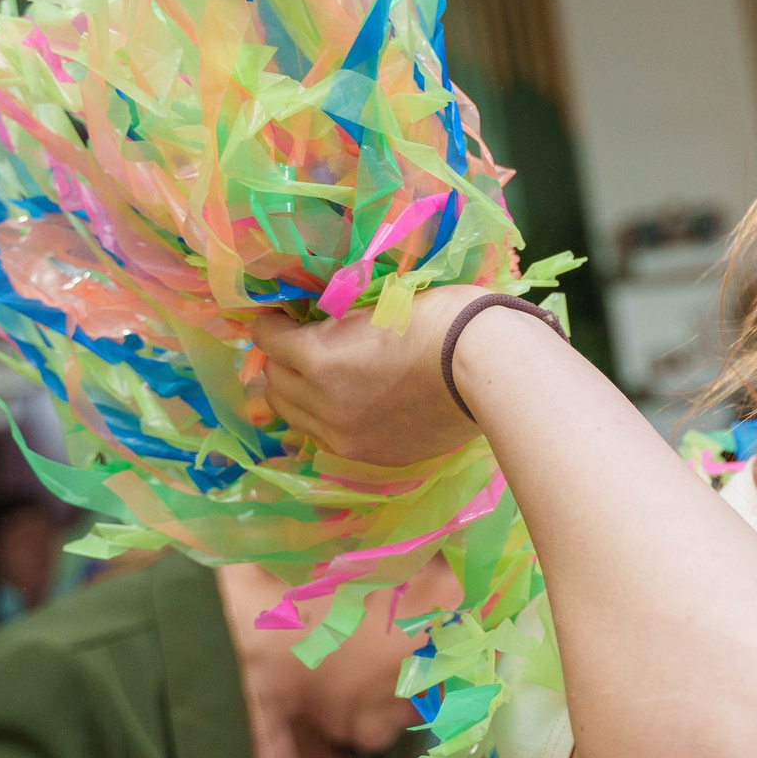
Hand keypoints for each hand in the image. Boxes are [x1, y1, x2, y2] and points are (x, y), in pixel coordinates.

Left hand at [251, 286, 496, 465]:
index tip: (286, 316)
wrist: (488, 368)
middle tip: (300, 345)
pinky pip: (328, 438)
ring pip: (294, 416)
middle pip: (274, 382)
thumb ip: (339, 319)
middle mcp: (323, 403)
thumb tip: (320, 321)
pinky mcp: (373, 455)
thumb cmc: (442, 318)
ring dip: (298, 393)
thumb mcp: (379, 303)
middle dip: (281, 360)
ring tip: (319, 378)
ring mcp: (347, 435)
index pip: (267, 339)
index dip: (274, 323)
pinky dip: (327, 418)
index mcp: (318, 358)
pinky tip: (349, 402)